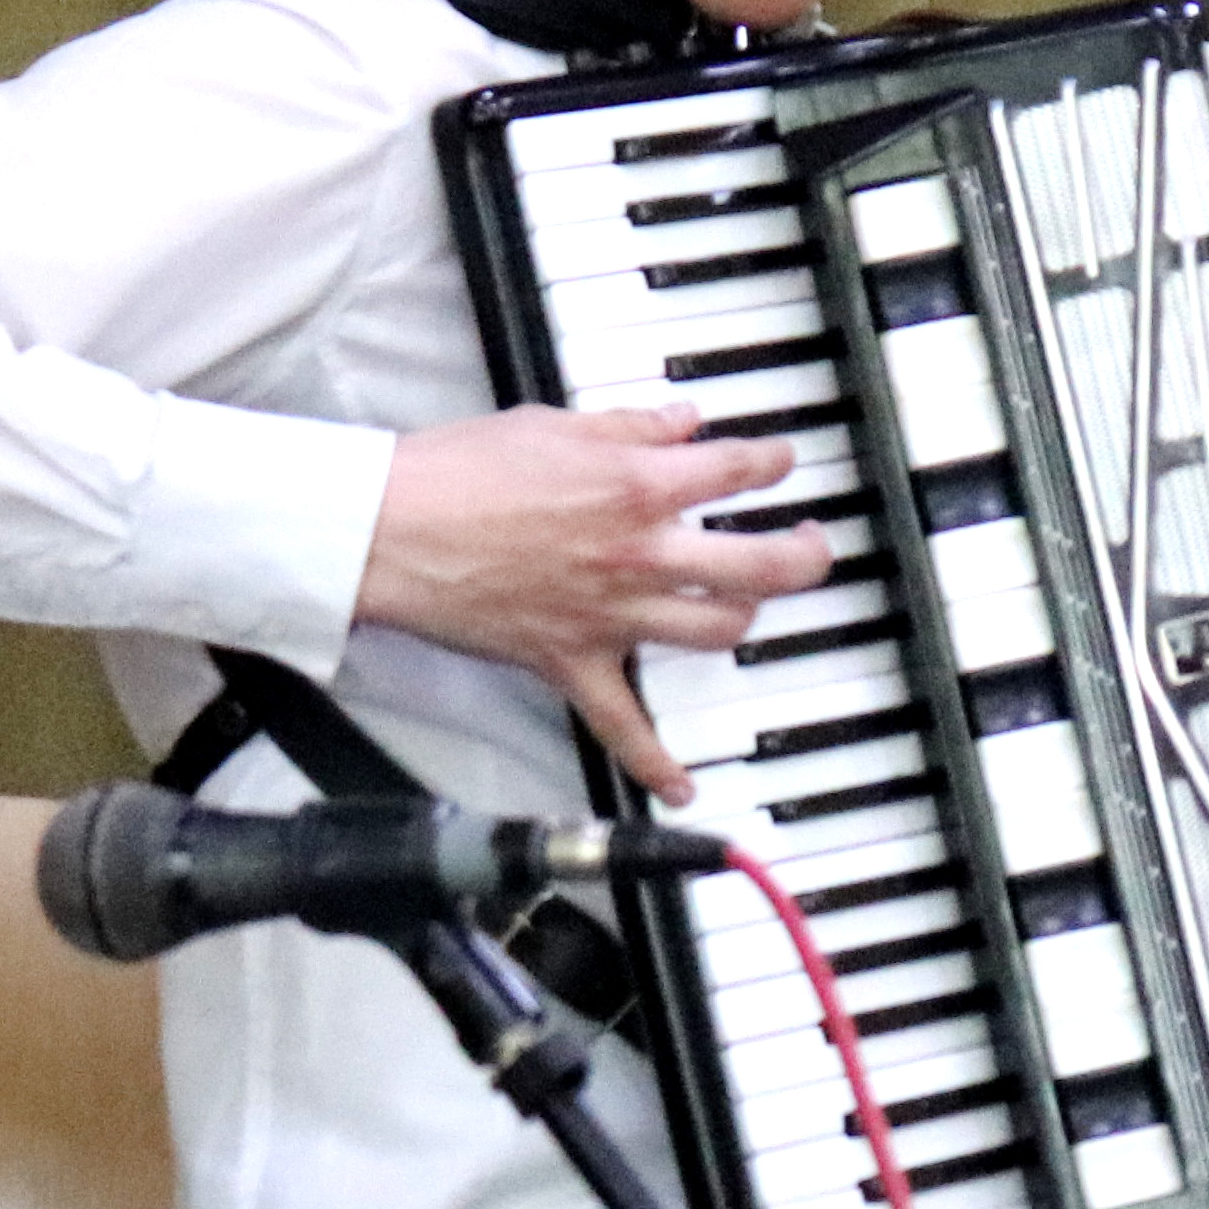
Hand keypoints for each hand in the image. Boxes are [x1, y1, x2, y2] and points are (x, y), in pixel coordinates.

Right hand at [355, 405, 829, 799]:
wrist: (397, 529)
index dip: (771, 462)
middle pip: (759, 564)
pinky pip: (624, 726)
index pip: (734, 470)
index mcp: (637, 484)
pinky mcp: (572, 662)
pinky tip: (683, 786)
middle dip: (803, 554)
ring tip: (756, 609)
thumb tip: (680, 423)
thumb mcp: (555, 423)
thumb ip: (628, 425)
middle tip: (812, 544)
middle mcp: (639, 553)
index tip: (777, 462)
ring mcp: (611, 615)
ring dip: (747, 620)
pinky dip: (656, 762)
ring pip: (715, 630)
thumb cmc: (459, 473)